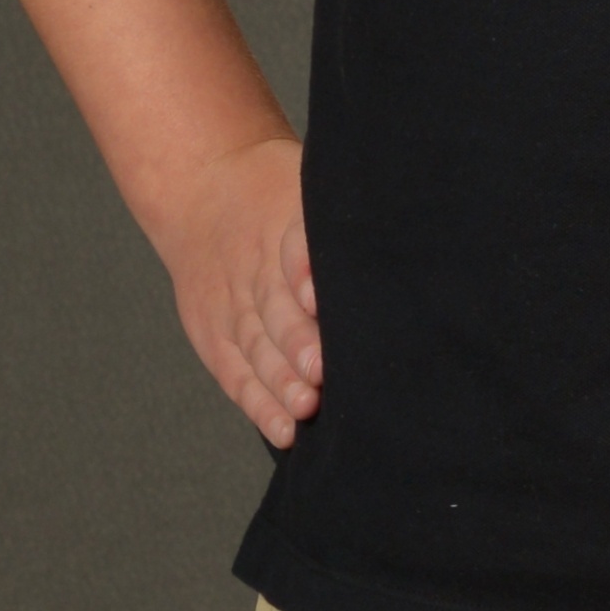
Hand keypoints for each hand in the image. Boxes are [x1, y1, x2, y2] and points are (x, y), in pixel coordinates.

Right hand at [155, 136, 322, 447]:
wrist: (199, 186)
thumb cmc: (274, 190)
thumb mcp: (308, 181)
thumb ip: (346, 215)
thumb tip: (410, 235)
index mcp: (284, 225)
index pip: (296, 251)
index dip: (307, 277)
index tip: (321, 302)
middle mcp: (255, 269)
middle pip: (276, 309)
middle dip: (299, 344)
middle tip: (322, 372)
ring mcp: (231, 305)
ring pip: (256, 348)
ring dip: (281, 381)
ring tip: (306, 406)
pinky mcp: (215, 334)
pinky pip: (237, 373)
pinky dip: (259, 403)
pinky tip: (283, 429)